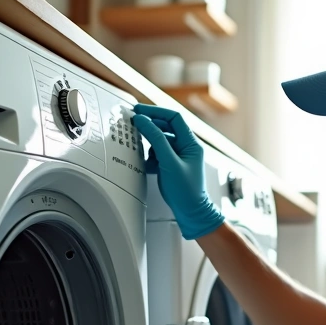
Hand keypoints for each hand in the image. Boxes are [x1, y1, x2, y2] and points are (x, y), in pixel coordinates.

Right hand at [131, 103, 223, 239]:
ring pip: (160, 141)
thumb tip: (144, 122)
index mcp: (191, 143)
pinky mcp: (171, 166)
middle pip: (166, 127)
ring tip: (140, 147)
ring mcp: (178, 157)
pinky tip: (147, 164)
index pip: (173, 117)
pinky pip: (158, 154)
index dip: (156, 111)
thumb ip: (156, 139)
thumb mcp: (169, 162)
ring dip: (149, 144)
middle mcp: (186, 147)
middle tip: (134, 123)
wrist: (191, 213)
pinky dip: (150, 157)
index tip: (139, 111)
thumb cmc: (187, 192)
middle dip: (150, 126)